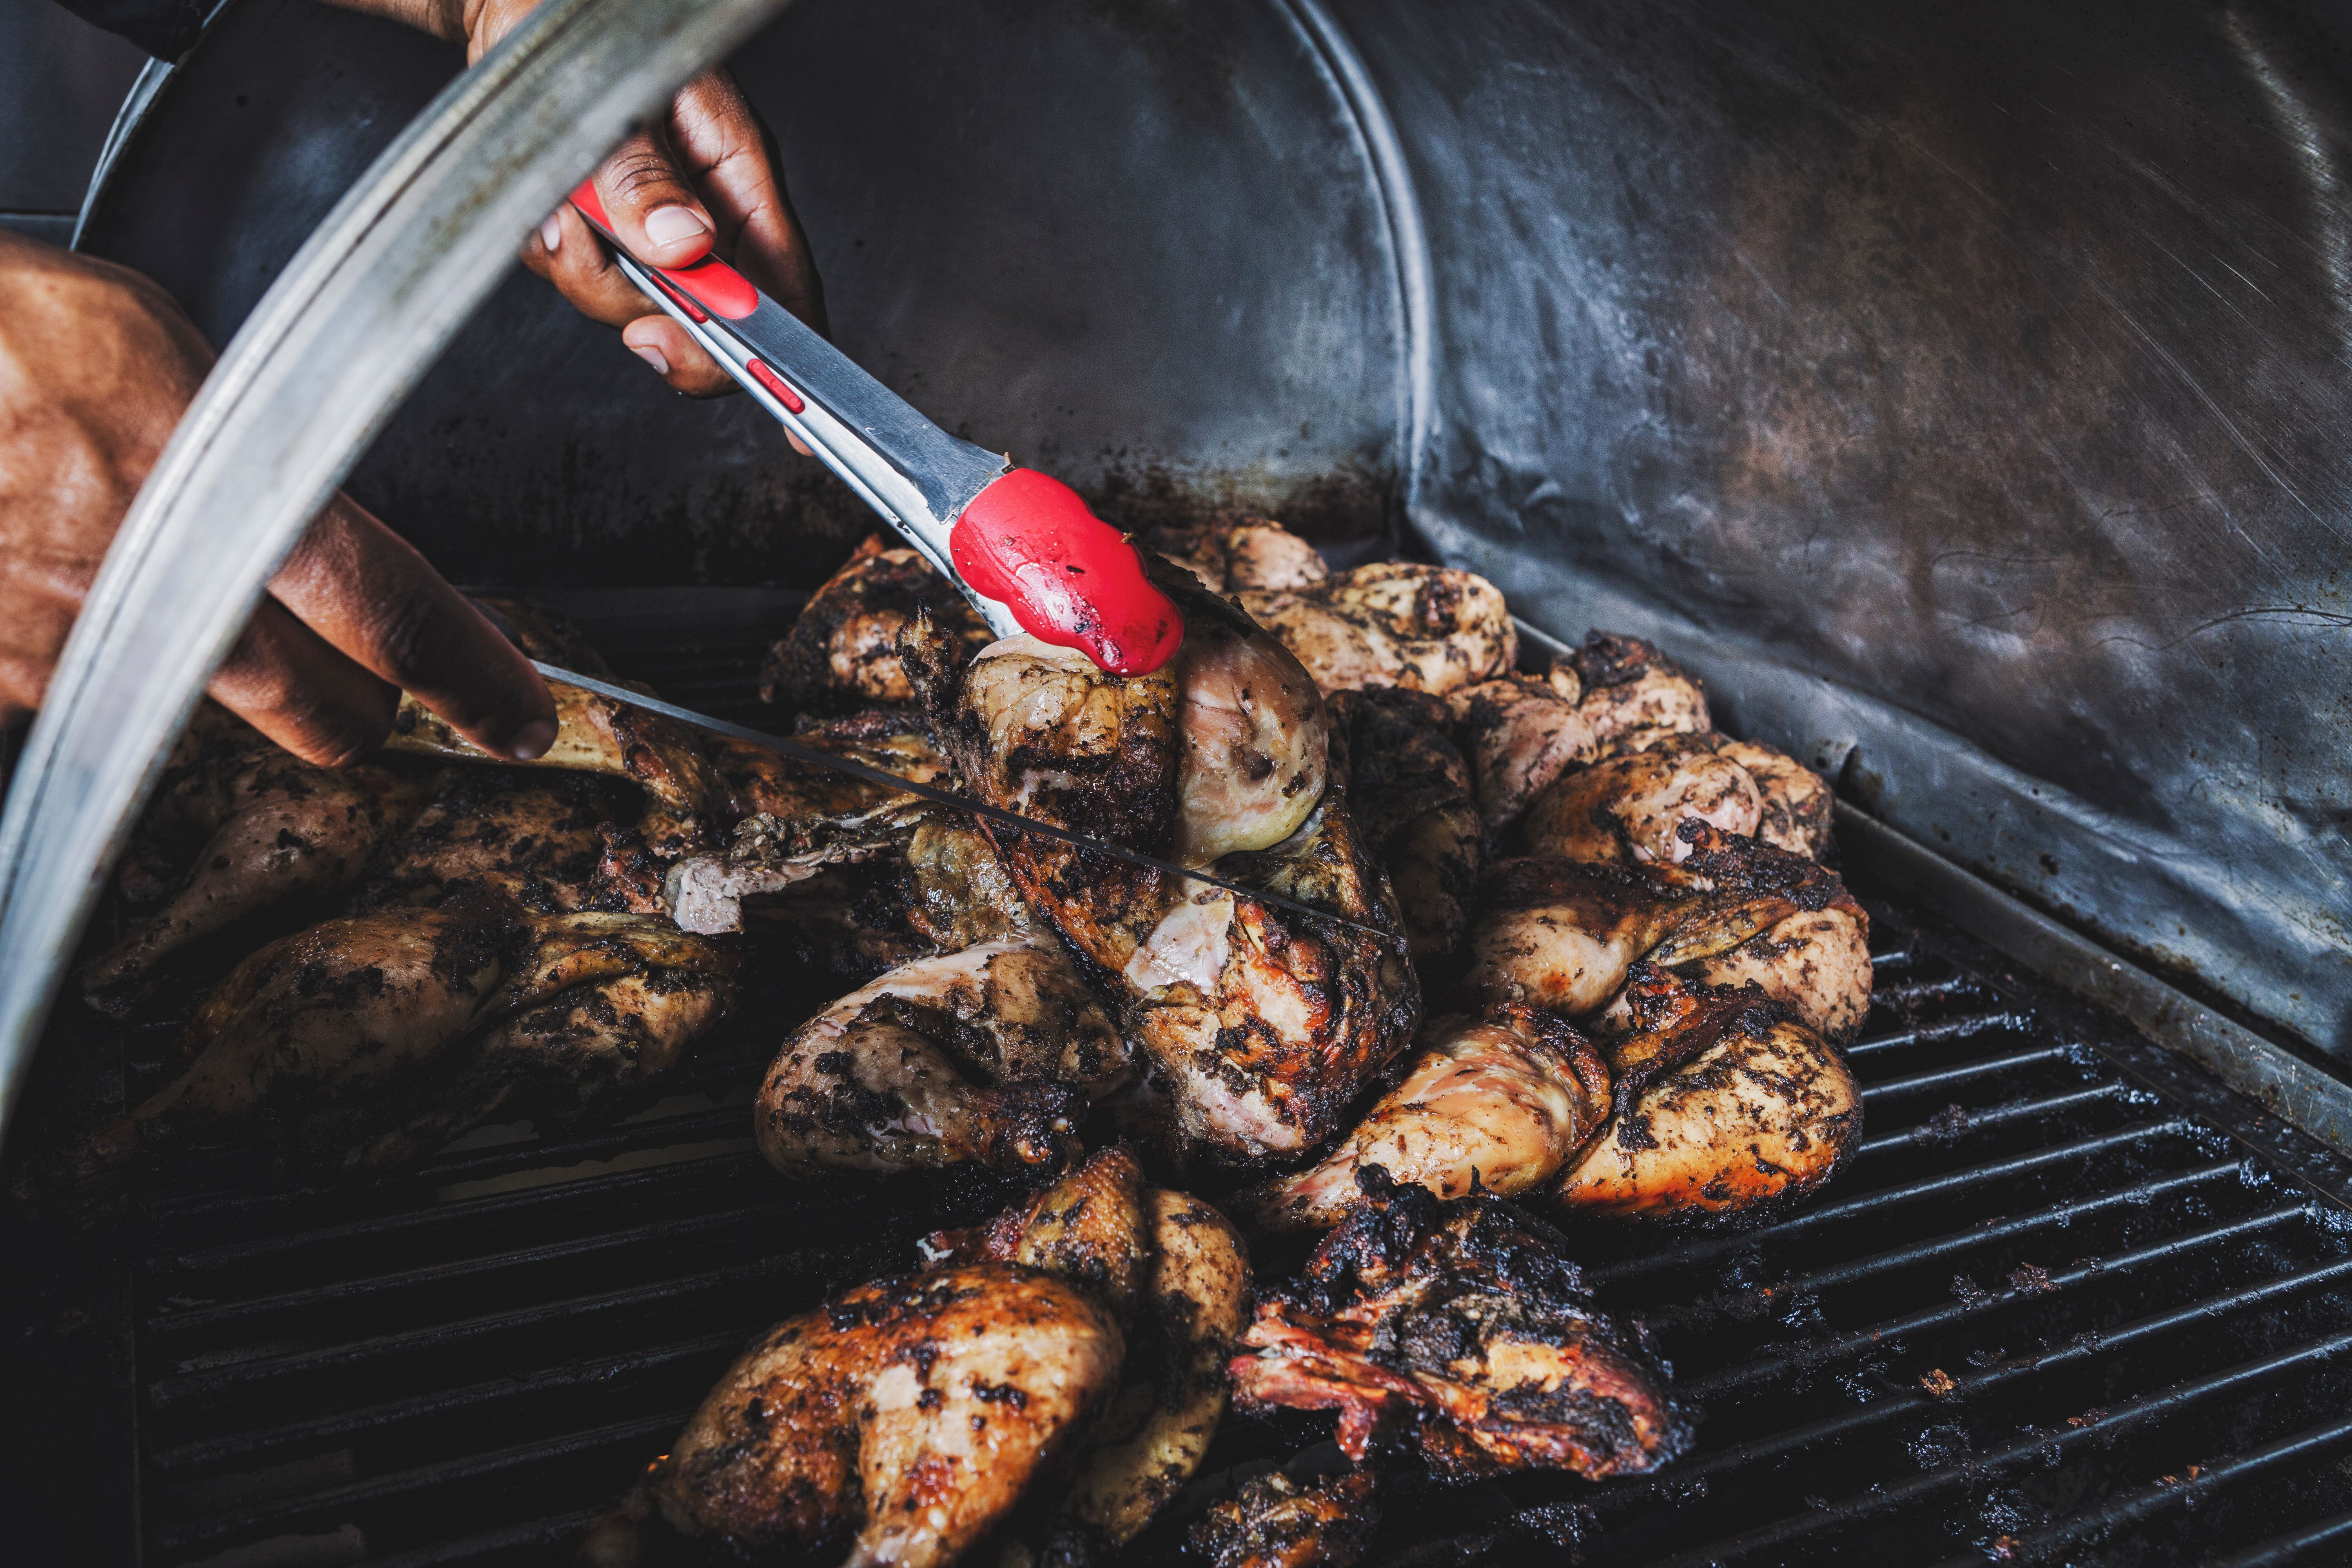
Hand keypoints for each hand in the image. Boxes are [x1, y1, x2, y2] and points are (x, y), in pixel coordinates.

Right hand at [0, 233, 555, 766]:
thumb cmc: (16, 330)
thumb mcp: (170, 352)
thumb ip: (263, 441)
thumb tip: (321, 498)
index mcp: (234, 492)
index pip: (396, 616)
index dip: (472, 681)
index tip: (517, 720)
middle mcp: (169, 589)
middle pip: (328, 713)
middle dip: (355, 701)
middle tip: (353, 666)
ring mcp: (80, 647)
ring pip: (218, 719)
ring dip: (232, 684)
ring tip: (193, 609)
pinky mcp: (6, 678)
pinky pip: (97, 713)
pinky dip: (105, 675)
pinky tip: (76, 607)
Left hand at [328, 0, 826, 396]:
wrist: (507, 10)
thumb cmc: (569, 25)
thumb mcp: (613, 94)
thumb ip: (645, 174)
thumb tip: (687, 247)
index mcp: (737, 169)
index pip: (785, 282)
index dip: (792, 355)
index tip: (791, 414)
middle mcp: (705, 207)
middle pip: (707, 316)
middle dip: (651, 312)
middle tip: (602, 273)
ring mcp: (655, 226)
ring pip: (636, 305)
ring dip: (584, 271)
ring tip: (556, 204)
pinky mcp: (606, 233)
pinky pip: (584, 282)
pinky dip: (552, 255)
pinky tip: (543, 207)